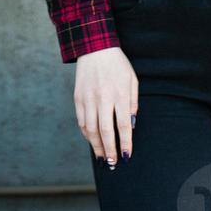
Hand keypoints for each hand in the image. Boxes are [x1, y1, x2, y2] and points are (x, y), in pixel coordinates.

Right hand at [75, 47, 136, 169]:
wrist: (95, 47)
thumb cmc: (117, 65)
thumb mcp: (132, 80)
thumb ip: (133, 102)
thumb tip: (131, 125)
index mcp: (119, 94)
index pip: (123, 125)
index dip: (125, 142)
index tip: (126, 155)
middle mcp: (103, 98)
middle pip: (105, 131)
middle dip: (109, 150)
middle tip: (112, 163)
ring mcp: (88, 98)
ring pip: (90, 129)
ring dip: (96, 146)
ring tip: (102, 157)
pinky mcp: (78, 98)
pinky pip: (81, 121)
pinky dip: (86, 134)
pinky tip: (91, 140)